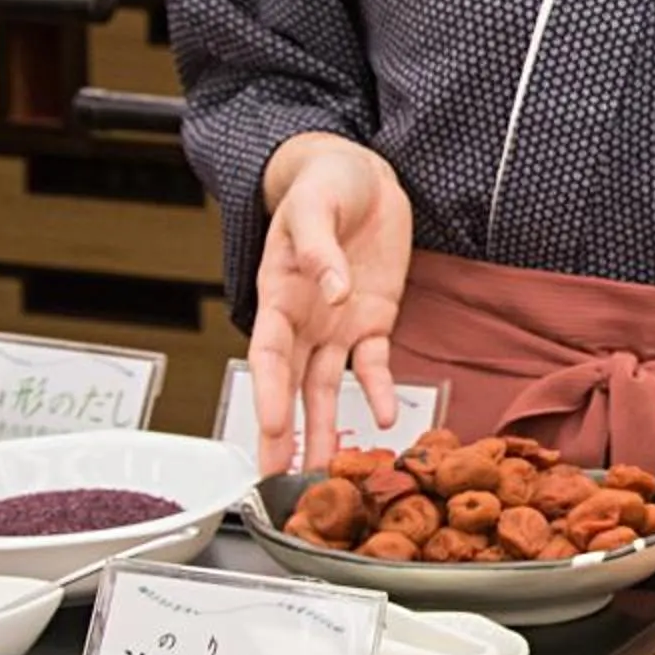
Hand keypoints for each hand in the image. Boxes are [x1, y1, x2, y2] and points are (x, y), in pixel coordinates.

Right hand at [248, 135, 413, 475]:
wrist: (361, 174)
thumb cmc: (324, 184)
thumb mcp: (315, 205)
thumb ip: (319, 248)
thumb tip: (331, 291)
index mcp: (278, 293)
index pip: (268, 353)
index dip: (269, 392)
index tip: (271, 428)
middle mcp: (303, 319)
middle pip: (290, 385)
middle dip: (285, 432)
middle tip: (279, 480)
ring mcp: (337, 325)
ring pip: (327, 387)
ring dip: (325, 428)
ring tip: (326, 472)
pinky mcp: (373, 321)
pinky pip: (374, 364)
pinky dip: (379, 391)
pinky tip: (386, 418)